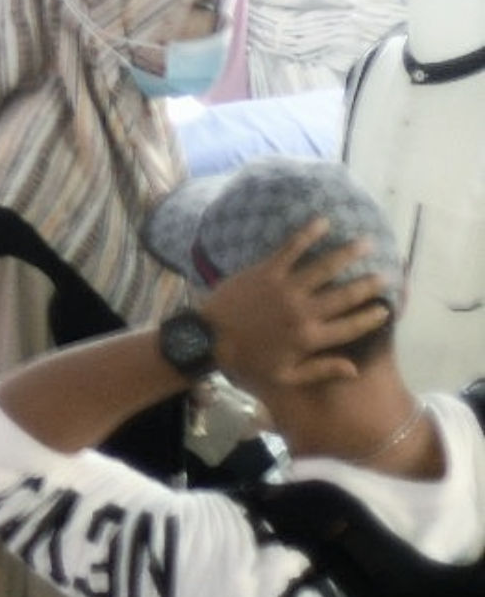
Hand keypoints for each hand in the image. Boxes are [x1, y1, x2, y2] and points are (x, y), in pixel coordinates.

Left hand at [202, 220, 395, 391]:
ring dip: (347, 254)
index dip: (371, 317)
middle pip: (345, 296)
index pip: (351, 326)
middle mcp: (303, 312)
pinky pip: (290, 249)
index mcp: (310, 338)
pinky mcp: (265, 271)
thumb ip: (322, 370)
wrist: (208, 338)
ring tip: (368, 243)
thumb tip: (356, 369)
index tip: (387, 308)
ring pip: (324, 268)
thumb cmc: (248, 359)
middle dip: (369, 285)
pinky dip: (307, 234)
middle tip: (389, 274)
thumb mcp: (287, 375)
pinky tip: (322, 222)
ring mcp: (285, 289)